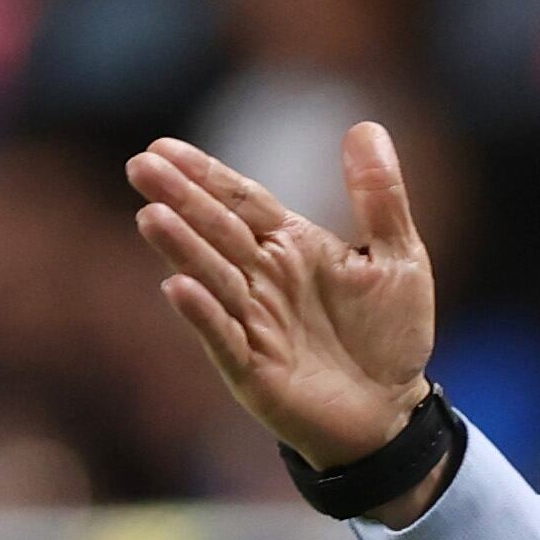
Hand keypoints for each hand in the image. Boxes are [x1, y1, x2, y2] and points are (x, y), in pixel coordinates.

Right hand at [127, 126, 437, 480]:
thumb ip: (379, 197)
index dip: (205, 175)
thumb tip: (365, 126)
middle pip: (217, 231)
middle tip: (140, 166)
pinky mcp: (253, 369)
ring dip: (183, 249)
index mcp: (291, 246)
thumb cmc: (391, 336)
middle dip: (180, 199)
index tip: (162, 147)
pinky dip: (203, 314)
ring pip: (213, 278)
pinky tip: (178, 288)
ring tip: (151, 217)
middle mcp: (263, 279)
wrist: (394, 413)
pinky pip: (224, 336)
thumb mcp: (398, 258)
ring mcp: (254, 323)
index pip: (241, 201)